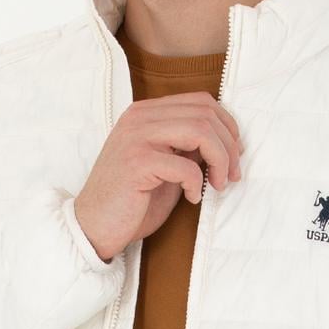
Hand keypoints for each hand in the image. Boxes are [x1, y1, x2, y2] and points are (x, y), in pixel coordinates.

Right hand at [73, 92, 243, 263]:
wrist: (93, 227)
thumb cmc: (131, 202)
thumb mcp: (166, 167)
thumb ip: (188, 148)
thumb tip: (224, 141)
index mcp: (146, 113)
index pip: (201, 101)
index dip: (227, 126)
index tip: (235, 156)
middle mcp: (140, 117)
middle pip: (205, 113)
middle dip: (229, 146)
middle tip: (232, 176)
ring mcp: (136, 137)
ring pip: (200, 131)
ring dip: (220, 160)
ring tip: (218, 185)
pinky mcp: (137, 162)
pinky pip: (186, 166)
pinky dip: (197, 184)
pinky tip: (191, 198)